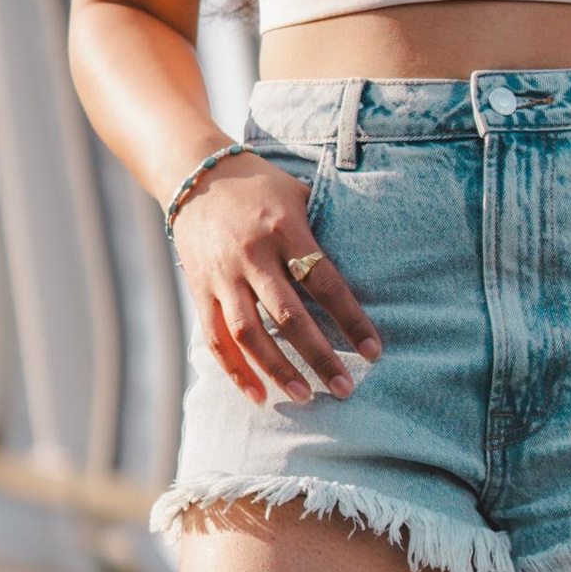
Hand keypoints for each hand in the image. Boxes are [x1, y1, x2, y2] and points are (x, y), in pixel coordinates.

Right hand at [171, 155, 381, 404]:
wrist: (195, 174)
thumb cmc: (262, 187)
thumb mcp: (298, 196)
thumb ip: (325, 233)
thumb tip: (371, 268)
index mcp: (285, 228)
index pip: (324, 282)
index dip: (351, 319)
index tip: (374, 352)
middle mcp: (253, 254)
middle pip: (288, 315)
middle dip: (319, 356)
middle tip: (345, 388)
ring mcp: (223, 274)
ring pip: (250, 333)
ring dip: (278, 369)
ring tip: (306, 396)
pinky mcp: (200, 289)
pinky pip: (216, 338)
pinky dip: (236, 371)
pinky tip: (259, 396)